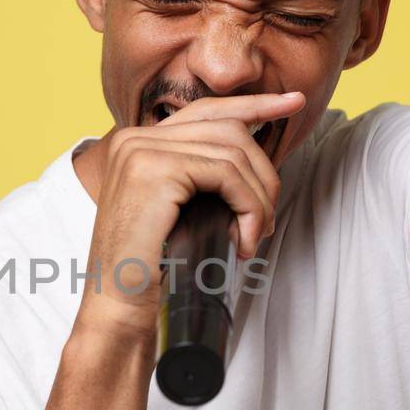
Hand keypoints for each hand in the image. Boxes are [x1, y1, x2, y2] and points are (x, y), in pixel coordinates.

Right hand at [75, 91, 306, 340]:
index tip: (292, 104)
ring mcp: (141, 150)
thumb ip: (202, 177)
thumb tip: (256, 159)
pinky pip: (227, 174)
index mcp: (136, 142)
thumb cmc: (151, 268)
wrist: (117, 306)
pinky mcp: (154, 170)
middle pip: (228, 128)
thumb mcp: (179, 210)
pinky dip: (249, 206)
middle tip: (266, 221)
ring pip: (233, 152)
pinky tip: (243, 239)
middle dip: (263, 172)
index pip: (206, 110)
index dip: (254, 105)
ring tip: (253, 237)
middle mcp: (135, 138)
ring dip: (258, 199)